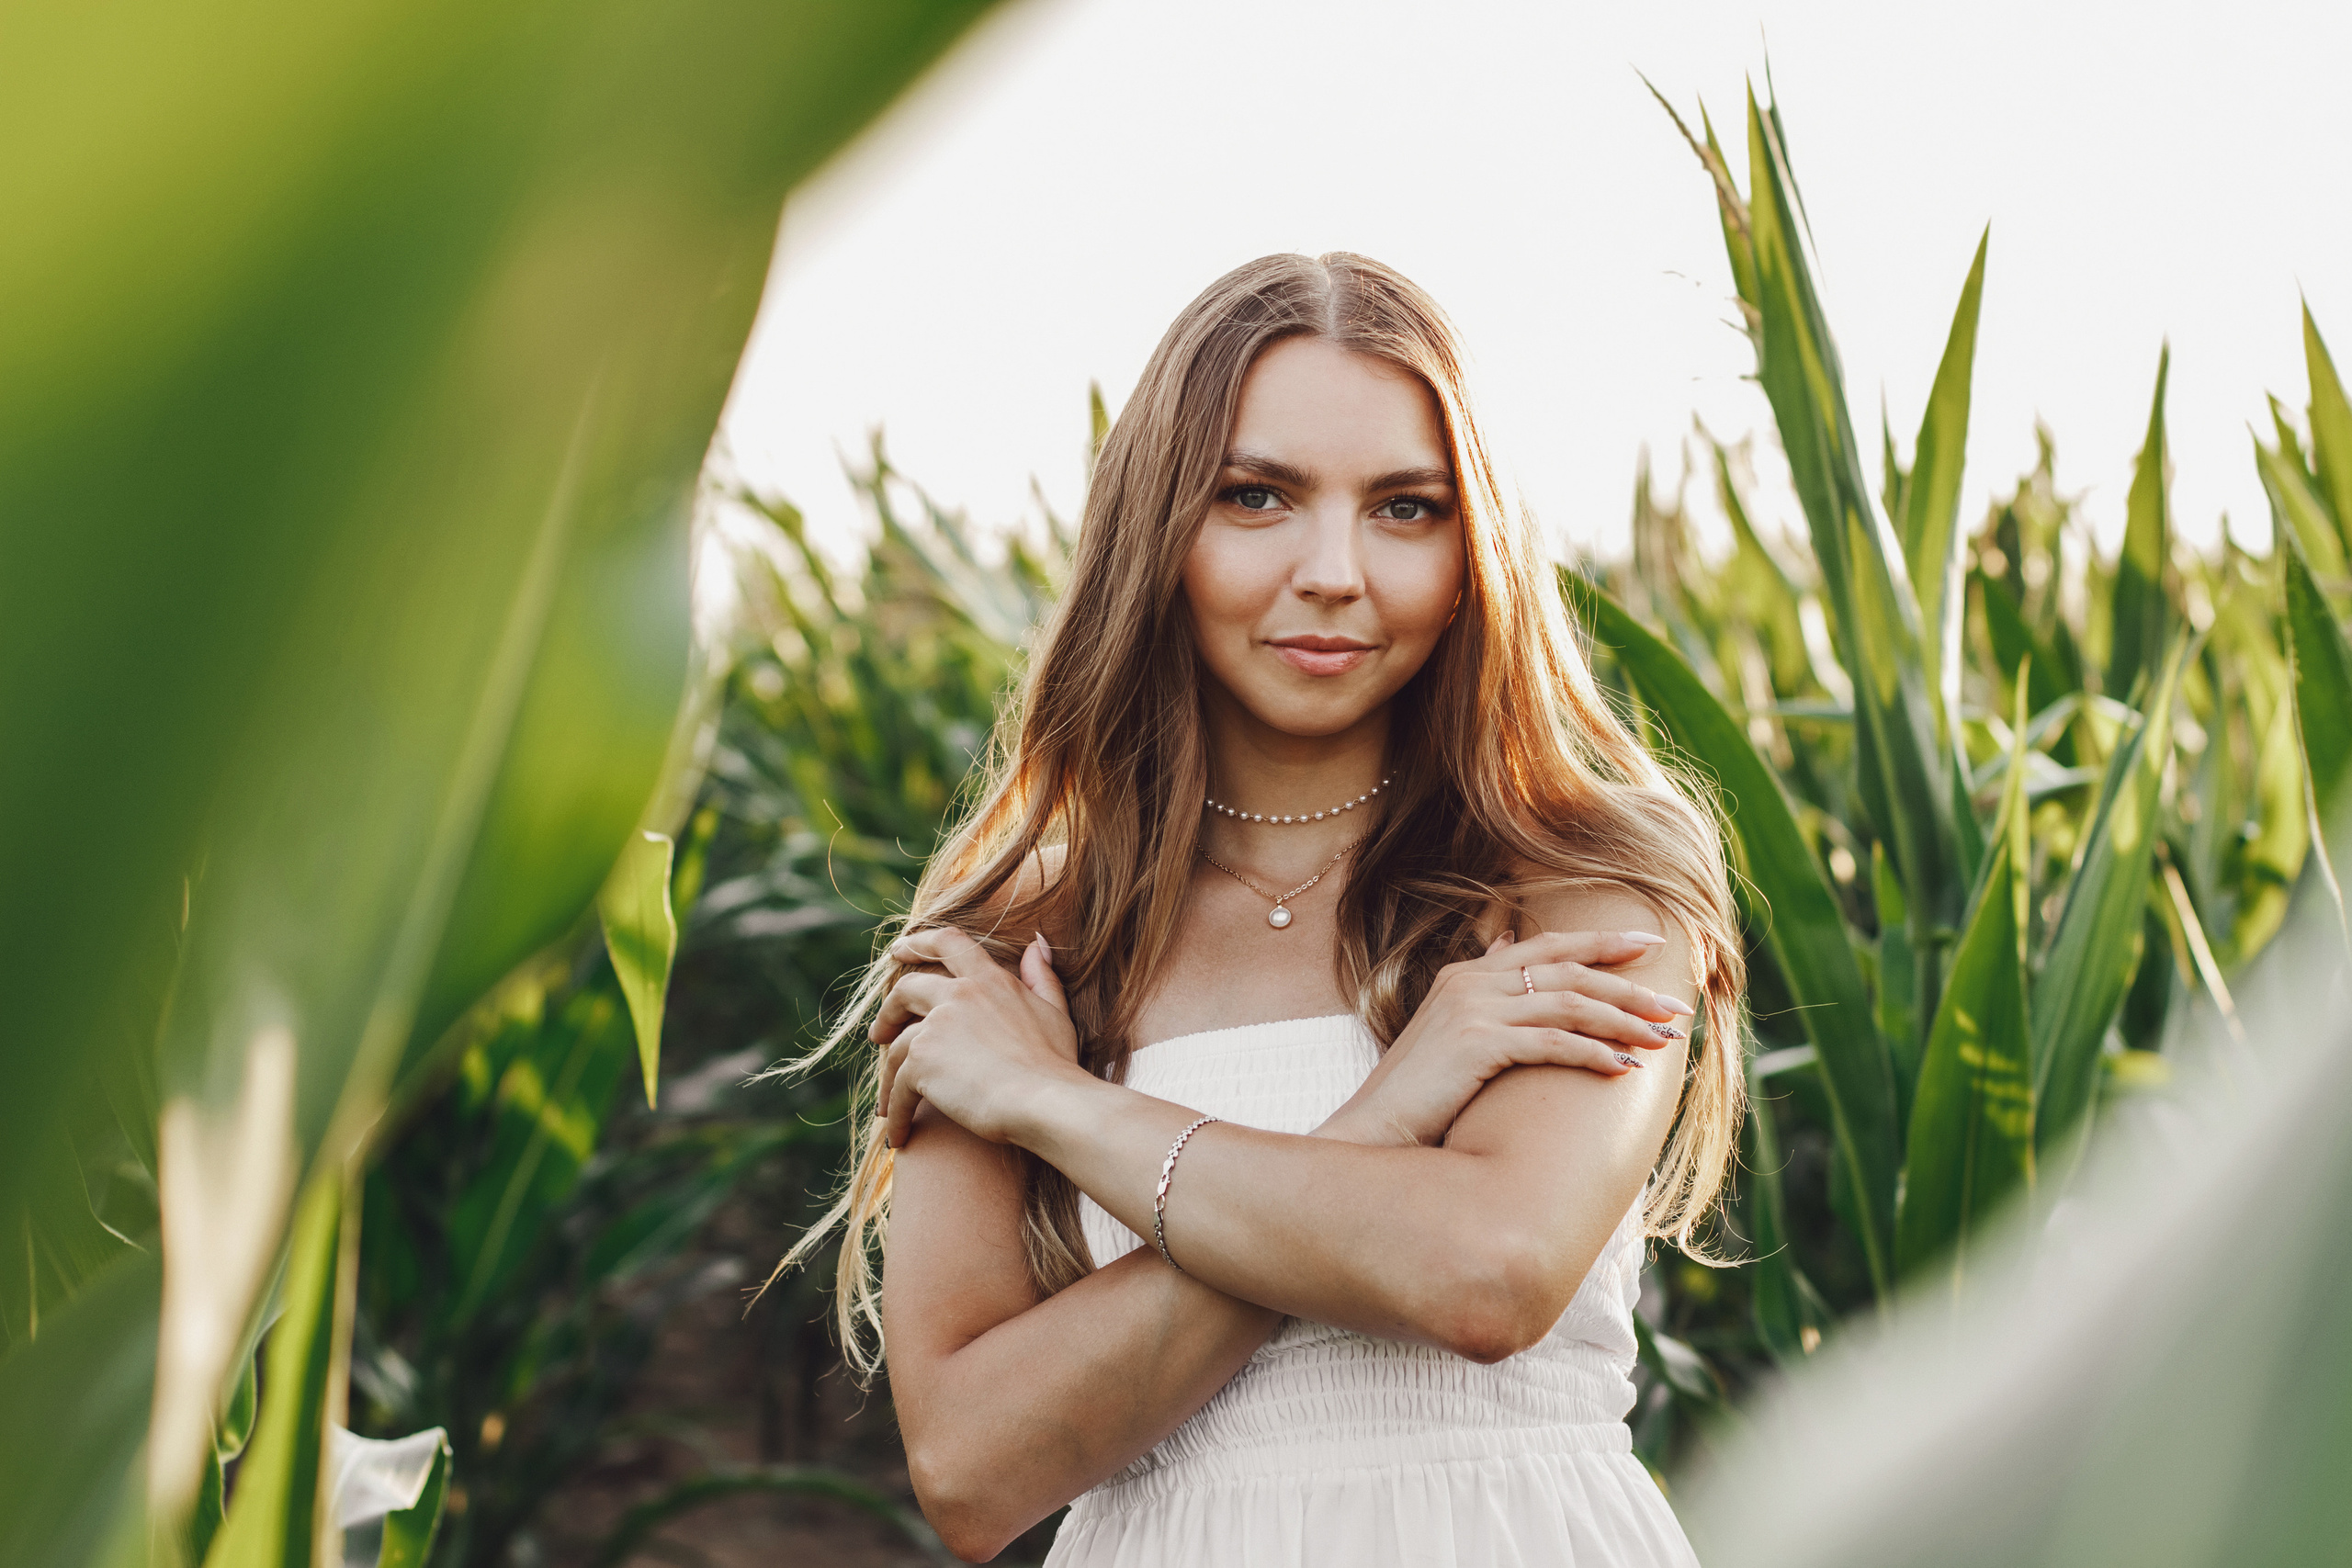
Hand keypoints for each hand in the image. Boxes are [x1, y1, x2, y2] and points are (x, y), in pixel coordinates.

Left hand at [872, 928, 1081, 1148]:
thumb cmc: (1056, 1066)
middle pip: (907, 989)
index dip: (919, 943)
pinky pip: (898, 1087)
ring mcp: (937, 1026)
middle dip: (888, 1010)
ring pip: (896, 1046)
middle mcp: (959, 994)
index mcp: (990, 980)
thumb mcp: (1055, 1013)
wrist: (1047, 1103)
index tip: (898, 950)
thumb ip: (1042, 977)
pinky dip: (896, 1112)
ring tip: (886, 1099)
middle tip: (879, 1033)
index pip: (948, 943)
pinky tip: (900, 1135)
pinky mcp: (922, 1062)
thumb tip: (1037, 944)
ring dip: (887, 1075)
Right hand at [1316, 929, 1692, 1147]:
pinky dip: (1593, 1053)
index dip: (1603, 942)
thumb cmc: (1418, 1093)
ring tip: (1662, 1040)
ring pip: (1568, 1003)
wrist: (1373, 1129)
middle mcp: (1471, 981)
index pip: (1548, 945)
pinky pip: (1552, 1042)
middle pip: (1569, 971)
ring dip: (1623, 1021)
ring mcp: (1473, 1010)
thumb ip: (1482, 986)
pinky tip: (1623, 1069)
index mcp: (1467, 973)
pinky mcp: (1477, 1044)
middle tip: (1675, 1005)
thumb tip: (1507, 942)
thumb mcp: (1449, 1028)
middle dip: (1628, 986)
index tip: (1651, 944)